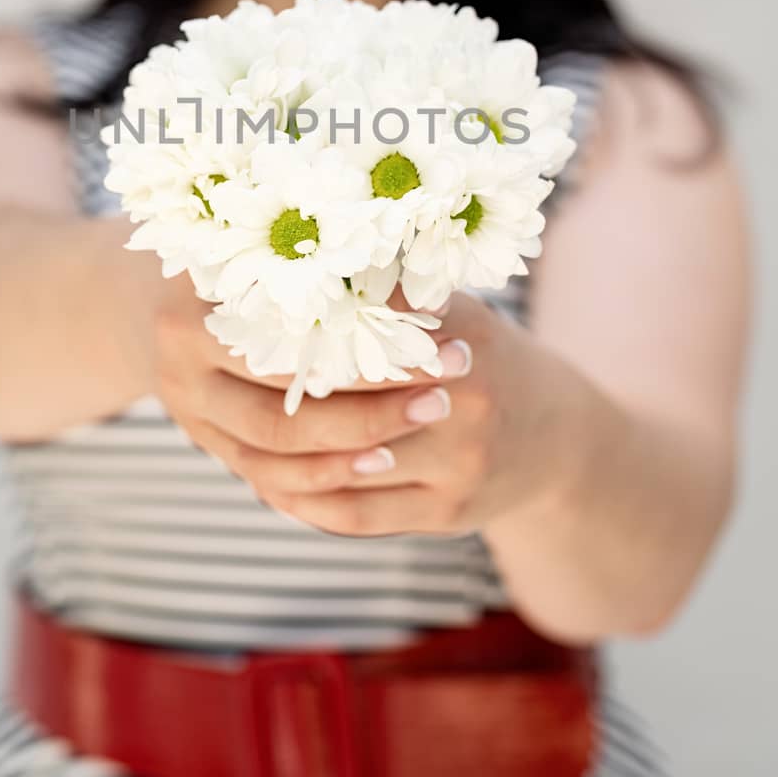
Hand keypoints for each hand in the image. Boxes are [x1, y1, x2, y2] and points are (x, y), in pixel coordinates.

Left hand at [151, 278, 579, 537]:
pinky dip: (306, 503)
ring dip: (282, 459)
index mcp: (462, 339)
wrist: (558, 437)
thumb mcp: (452, 310)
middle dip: (283, 396)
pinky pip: (357, 516)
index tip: (243, 323)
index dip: (298, 336)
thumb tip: (301, 261)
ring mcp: (460, 467)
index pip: (362, 339)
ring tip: (229, 439)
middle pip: (348, 405)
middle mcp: (467, 404)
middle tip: (219, 384)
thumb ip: (388, 292)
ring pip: (346, 469)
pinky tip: (269, 484)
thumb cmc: (480, 355)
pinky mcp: (447, 516)